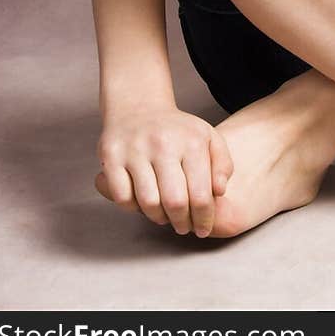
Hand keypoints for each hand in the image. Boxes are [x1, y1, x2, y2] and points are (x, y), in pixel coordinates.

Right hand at [95, 104, 234, 236]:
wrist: (139, 106)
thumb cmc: (177, 130)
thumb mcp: (208, 138)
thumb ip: (222, 164)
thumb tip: (219, 191)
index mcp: (192, 141)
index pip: (201, 194)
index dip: (204, 219)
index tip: (203, 229)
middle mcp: (163, 143)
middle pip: (175, 202)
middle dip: (182, 223)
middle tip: (184, 227)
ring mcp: (135, 149)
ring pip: (148, 202)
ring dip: (158, 217)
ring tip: (164, 216)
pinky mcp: (111, 155)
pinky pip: (122, 197)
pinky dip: (132, 207)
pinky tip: (141, 202)